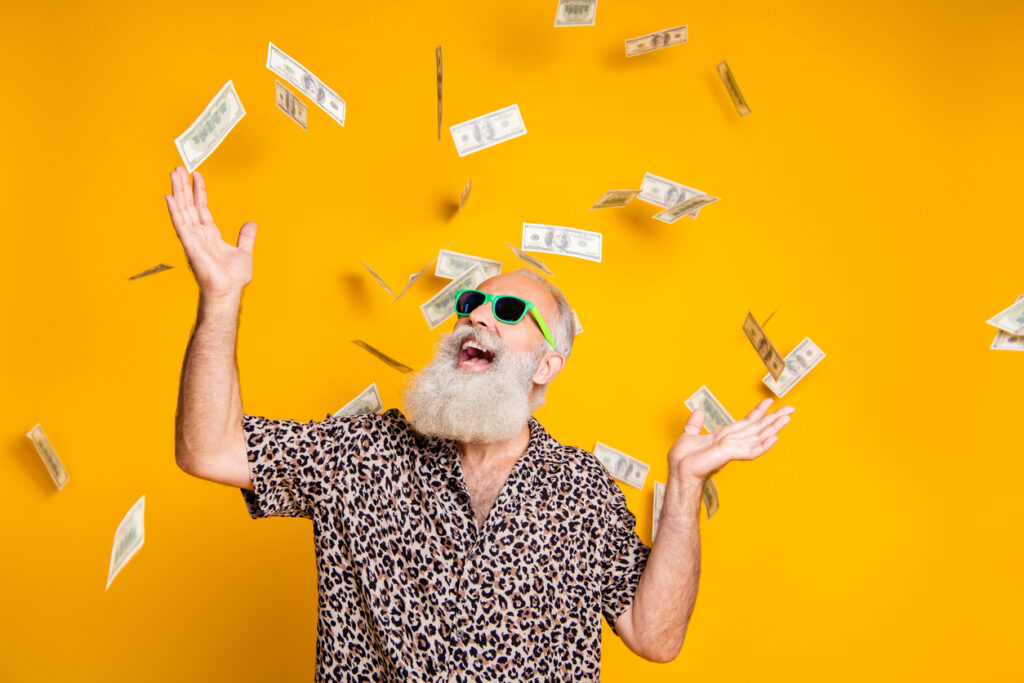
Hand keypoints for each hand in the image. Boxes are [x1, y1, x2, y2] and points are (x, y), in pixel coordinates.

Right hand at [164, 166, 256, 298]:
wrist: (229, 291)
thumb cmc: (233, 277)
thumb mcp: (244, 252)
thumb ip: (246, 237)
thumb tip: (252, 224)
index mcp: (210, 234)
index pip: (201, 208)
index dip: (199, 191)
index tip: (197, 175)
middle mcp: (198, 234)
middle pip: (189, 205)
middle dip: (183, 187)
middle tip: (178, 168)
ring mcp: (192, 238)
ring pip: (183, 210)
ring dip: (177, 192)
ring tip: (173, 174)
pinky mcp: (190, 245)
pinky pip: (180, 225)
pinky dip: (174, 211)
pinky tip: (169, 197)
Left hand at [668, 398, 793, 484]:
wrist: (679, 470)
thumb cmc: (683, 459)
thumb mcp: (688, 435)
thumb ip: (695, 424)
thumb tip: (698, 411)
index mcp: (725, 436)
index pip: (746, 422)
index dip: (758, 411)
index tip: (769, 401)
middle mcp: (732, 441)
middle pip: (757, 427)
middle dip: (774, 418)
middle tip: (790, 408)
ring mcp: (732, 448)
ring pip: (758, 436)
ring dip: (774, 427)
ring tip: (787, 418)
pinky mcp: (729, 454)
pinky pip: (750, 450)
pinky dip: (763, 445)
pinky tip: (775, 438)